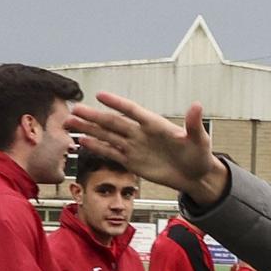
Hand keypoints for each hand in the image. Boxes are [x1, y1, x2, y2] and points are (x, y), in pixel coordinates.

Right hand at [67, 94, 228, 203]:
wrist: (195, 175)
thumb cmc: (199, 155)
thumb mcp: (199, 140)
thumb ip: (194, 124)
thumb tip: (197, 106)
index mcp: (155, 125)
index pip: (132, 111)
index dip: (117, 103)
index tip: (99, 96)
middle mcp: (141, 133)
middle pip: (112, 123)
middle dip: (92, 117)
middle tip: (73, 110)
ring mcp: (135, 147)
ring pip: (107, 136)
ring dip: (89, 130)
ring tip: (70, 123)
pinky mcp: (132, 162)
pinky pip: (112, 153)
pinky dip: (97, 147)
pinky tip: (83, 141)